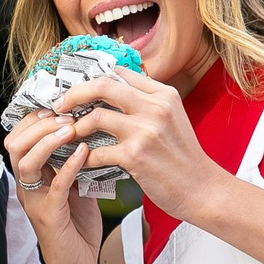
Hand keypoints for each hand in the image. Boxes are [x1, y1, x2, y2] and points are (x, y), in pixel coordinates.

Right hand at [3, 110, 101, 263]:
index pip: (19, 138)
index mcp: (31, 177)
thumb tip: (91, 134)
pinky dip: (69, 165)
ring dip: (48, 141)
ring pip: (26, 161)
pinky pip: (54, 185)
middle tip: (65, 114)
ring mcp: (35, 201)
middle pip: (14, 144)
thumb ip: (75, 164)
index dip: (35, 119)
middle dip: (38, 124)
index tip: (59, 106)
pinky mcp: (49, 216)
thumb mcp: (75, 187)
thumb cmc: (76, 230)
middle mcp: (26, 187)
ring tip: (70, 128)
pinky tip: (83, 153)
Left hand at [53, 68, 228, 222]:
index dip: (92, 78)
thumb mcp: (172, 118)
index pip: (119, 73)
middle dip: (74, 93)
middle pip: (102, 85)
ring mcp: (144, 131)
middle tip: (60, 105)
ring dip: (75, 127)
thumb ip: (147, 101)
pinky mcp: (135, 156)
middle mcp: (155, 107)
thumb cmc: (184, 157)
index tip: (76, 88)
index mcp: (163, 94)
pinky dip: (83, 157)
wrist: (203, 189)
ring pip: (94, 116)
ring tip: (68, 135)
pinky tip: (80, 161)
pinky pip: (96, 151)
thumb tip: (115, 85)